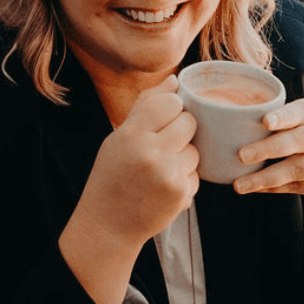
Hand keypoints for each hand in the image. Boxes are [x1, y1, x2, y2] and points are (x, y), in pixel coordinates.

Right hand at [74, 77, 199, 252]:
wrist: (108, 224)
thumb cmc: (113, 175)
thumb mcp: (119, 137)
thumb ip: (146, 106)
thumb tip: (176, 79)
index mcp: (130, 134)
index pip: (170, 102)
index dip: (172, 109)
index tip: (163, 119)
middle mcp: (149, 152)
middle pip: (189, 123)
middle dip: (182, 131)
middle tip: (163, 146)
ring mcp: (167, 174)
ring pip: (195, 151)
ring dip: (184, 158)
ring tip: (160, 171)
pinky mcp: (180, 193)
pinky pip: (195, 175)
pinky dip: (184, 181)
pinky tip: (162, 190)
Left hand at [234, 99, 303, 292]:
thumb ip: (283, 121)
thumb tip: (230, 122)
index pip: (301, 112)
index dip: (284, 117)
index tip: (265, 122)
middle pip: (300, 140)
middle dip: (269, 148)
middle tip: (241, 155)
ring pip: (297, 169)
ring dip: (265, 177)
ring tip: (239, 184)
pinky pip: (299, 186)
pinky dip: (275, 188)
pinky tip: (256, 188)